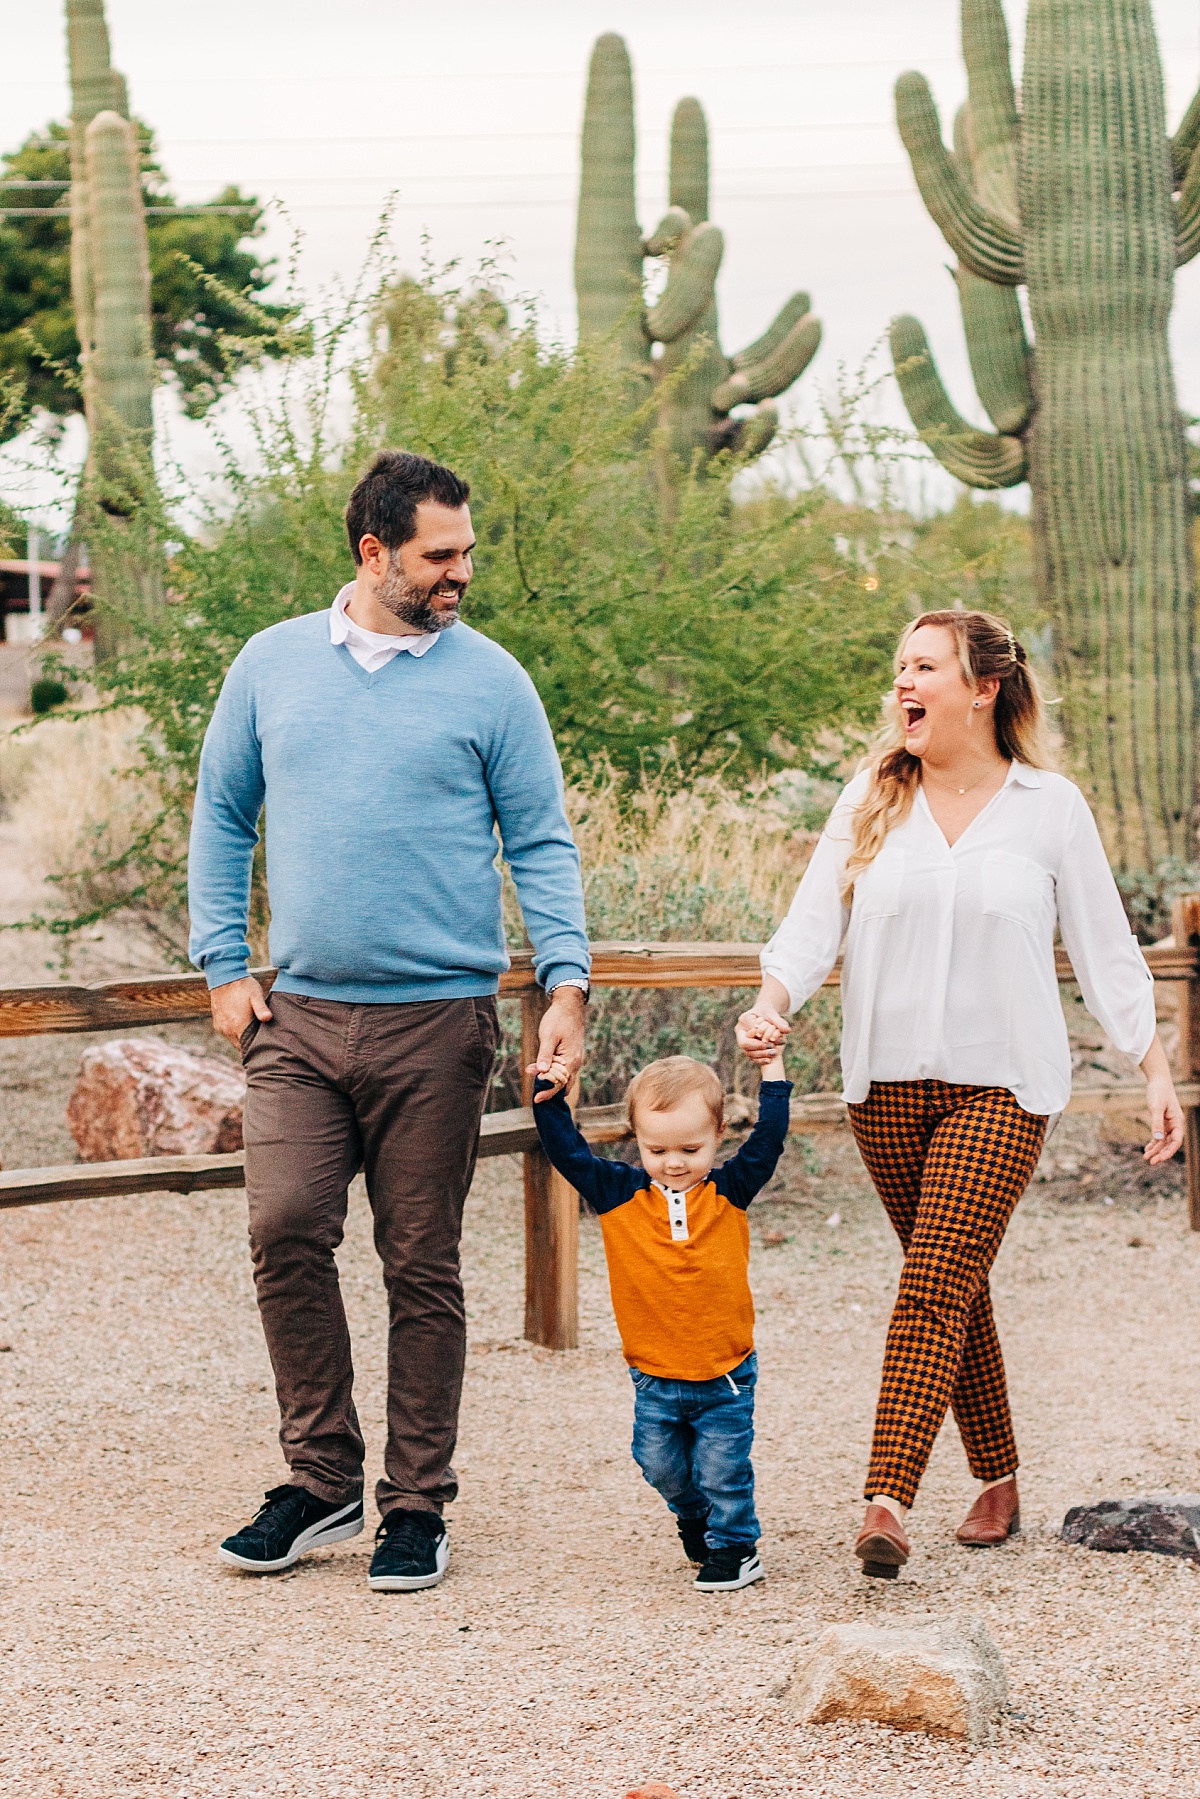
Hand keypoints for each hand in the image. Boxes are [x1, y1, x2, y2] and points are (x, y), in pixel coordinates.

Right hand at [209, 975, 272, 1048]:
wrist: (223, 976)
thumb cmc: (243, 985)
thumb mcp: (256, 995)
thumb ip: (261, 1008)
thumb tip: (268, 1019)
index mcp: (238, 1025)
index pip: (248, 1048)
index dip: (257, 1050)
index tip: (266, 1050)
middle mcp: (228, 1030)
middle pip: (241, 1046)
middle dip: (251, 1046)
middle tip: (264, 1045)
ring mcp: (221, 1027)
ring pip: (235, 1041)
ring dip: (243, 1040)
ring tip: (255, 1037)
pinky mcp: (217, 1023)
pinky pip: (228, 1035)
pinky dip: (236, 1034)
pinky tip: (244, 1029)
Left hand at [527, 985, 585, 1101]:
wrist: (569, 1005)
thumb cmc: (558, 1019)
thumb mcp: (548, 1036)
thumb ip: (545, 1055)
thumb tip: (540, 1072)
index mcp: (571, 1060)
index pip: (560, 1084)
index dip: (548, 1093)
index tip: (536, 1100)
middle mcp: (576, 1062)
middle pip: (565, 1085)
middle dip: (551, 1091)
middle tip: (536, 1094)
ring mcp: (576, 1058)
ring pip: (565, 1078)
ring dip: (552, 1081)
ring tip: (536, 1079)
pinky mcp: (573, 1054)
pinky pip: (565, 1070)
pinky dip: (555, 1073)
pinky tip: (544, 1070)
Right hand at [736, 1004, 789, 1068]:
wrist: (764, 1017)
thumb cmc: (768, 1013)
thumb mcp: (773, 1015)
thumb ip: (779, 1022)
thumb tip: (787, 1030)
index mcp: (744, 1019)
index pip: (748, 1030)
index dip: (758, 1035)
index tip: (771, 1040)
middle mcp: (740, 1031)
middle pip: (744, 1044)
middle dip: (759, 1047)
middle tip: (772, 1048)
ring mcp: (742, 1040)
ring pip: (748, 1052)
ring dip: (761, 1054)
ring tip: (774, 1053)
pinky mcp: (747, 1048)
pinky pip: (751, 1056)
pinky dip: (760, 1060)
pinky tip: (769, 1060)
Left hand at [1143, 1073, 1183, 1164]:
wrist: (1158, 1081)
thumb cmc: (1159, 1092)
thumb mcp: (1157, 1107)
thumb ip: (1157, 1122)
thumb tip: (1157, 1138)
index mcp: (1178, 1121)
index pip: (1177, 1141)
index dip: (1169, 1151)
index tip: (1160, 1158)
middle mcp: (1175, 1124)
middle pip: (1169, 1143)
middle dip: (1161, 1153)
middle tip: (1151, 1162)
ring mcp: (1168, 1124)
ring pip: (1163, 1141)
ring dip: (1156, 1150)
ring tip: (1146, 1158)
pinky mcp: (1161, 1122)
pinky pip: (1158, 1136)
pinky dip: (1153, 1143)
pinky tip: (1147, 1149)